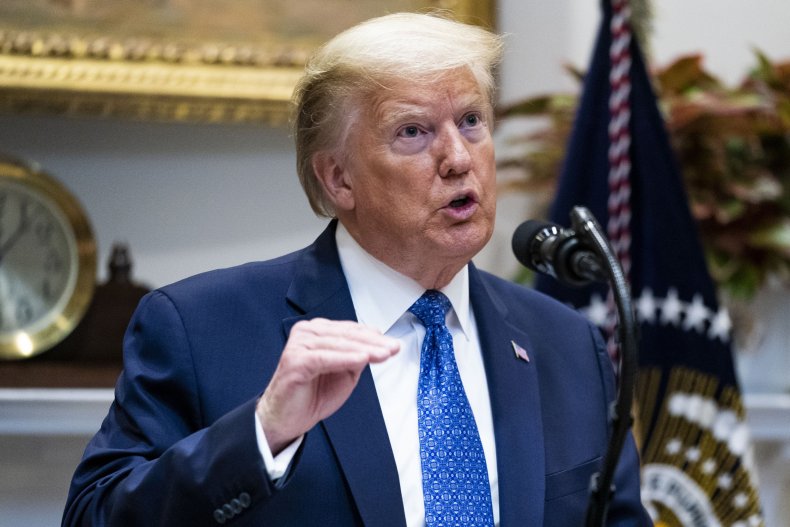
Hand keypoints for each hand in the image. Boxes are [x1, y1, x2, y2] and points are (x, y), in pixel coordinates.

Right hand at [256, 318, 399, 454]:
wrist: (287, 420)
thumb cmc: (312, 395)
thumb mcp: (344, 373)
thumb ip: (357, 358)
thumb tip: (376, 346)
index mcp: (318, 332)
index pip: (350, 330)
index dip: (374, 337)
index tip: (394, 344)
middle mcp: (306, 333)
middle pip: (346, 335)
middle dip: (373, 342)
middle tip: (393, 348)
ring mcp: (298, 345)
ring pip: (338, 344)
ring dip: (364, 349)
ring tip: (384, 354)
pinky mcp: (294, 360)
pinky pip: (325, 357)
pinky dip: (345, 358)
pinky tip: (362, 359)